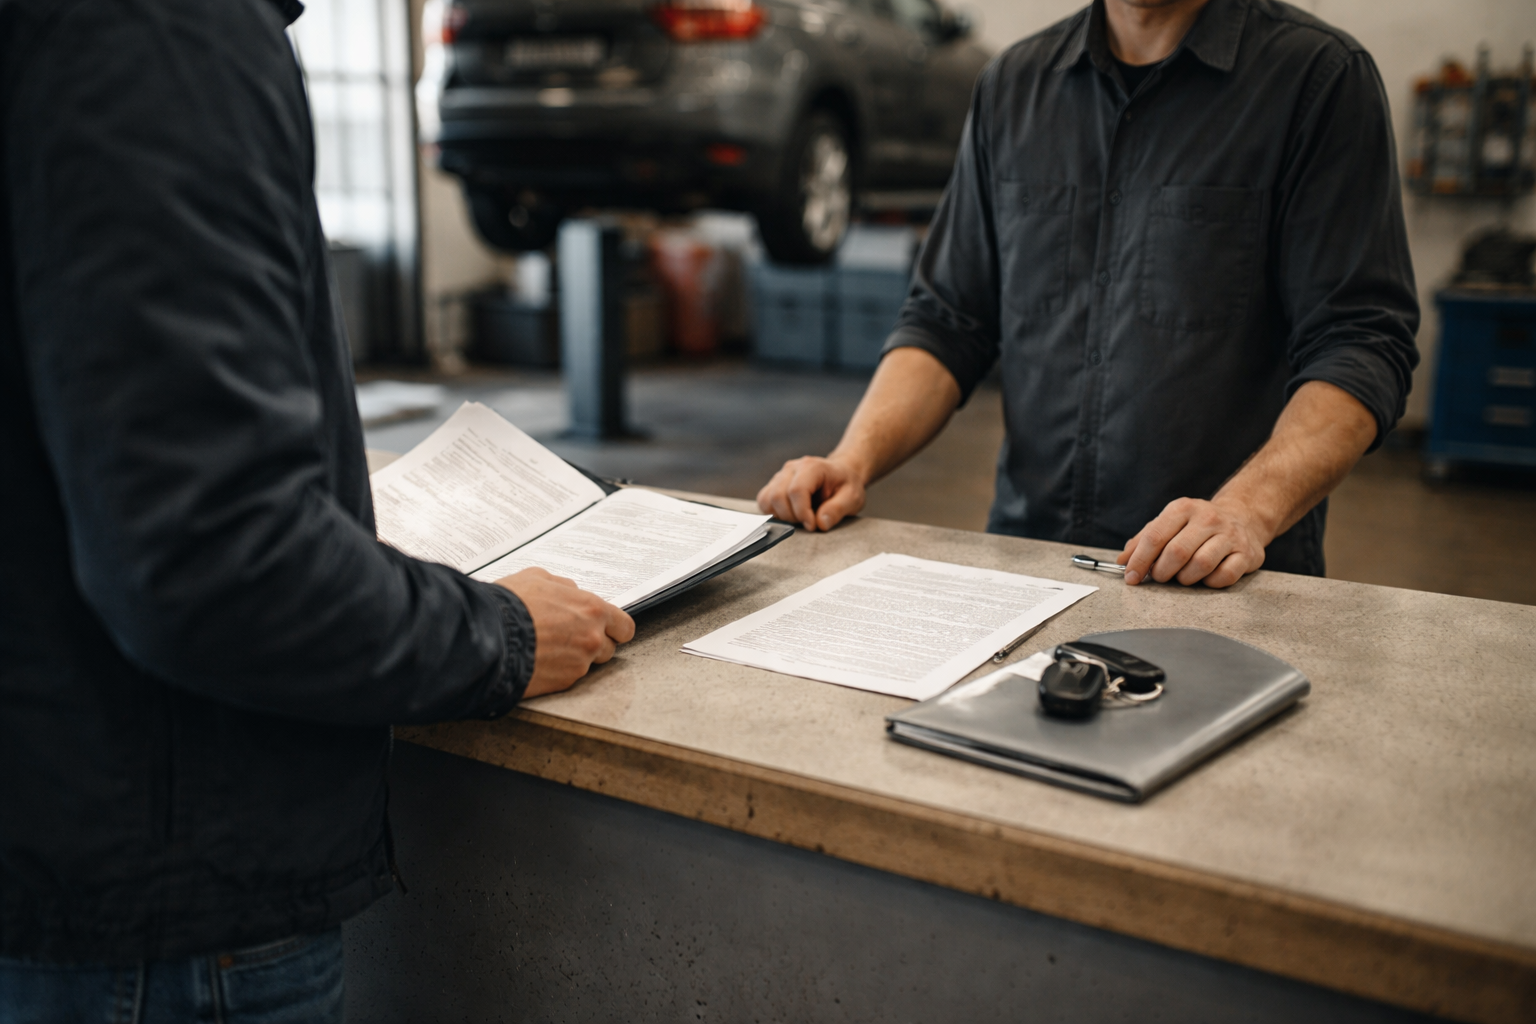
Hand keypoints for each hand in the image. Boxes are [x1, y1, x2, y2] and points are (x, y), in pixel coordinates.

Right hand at [496, 567, 634, 697]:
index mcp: (592, 610)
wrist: (487, 636)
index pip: (624, 626)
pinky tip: (538, 660)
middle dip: (595, 644)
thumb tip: (572, 592)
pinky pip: (567, 677)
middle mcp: (592, 638)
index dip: (615, 628)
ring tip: (550, 649)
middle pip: (609, 648)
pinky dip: (557, 671)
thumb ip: (564, 586)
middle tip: (571, 638)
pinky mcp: (563, 683)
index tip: (607, 630)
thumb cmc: (509, 604)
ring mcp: (579, 663)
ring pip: (588, 664)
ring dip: (575, 659)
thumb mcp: (537, 578)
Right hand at [756, 455, 866, 531]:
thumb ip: (837, 509)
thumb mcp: (852, 498)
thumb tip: (820, 523)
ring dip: (781, 516)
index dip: (802, 513)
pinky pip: (763, 501)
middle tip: (808, 522)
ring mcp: (780, 475)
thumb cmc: (846, 485)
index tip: (812, 525)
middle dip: (792, 517)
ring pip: (767, 500)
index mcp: (812, 467)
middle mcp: (792, 468)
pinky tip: (790, 514)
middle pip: (778, 496)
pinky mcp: (774, 484)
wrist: (841, 474)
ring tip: (800, 517)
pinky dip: (772, 513)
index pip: (797, 490)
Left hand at [1118, 498, 1268, 588]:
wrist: (1243, 517)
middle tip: (1160, 577)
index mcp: (1182, 508)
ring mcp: (1229, 535)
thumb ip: (1144, 540)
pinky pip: (1224, 575)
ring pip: (1201, 565)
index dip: (1139, 561)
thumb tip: (1122, 562)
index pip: (1155, 537)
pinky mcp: (1246, 553)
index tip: (1131, 578)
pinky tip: (1206, 578)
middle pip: (1177, 552)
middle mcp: (1207, 518)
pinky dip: (1211, 582)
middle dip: (1162, 572)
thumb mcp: (1169, 523)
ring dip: (1186, 579)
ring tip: (1183, 577)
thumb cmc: (1196, 526)